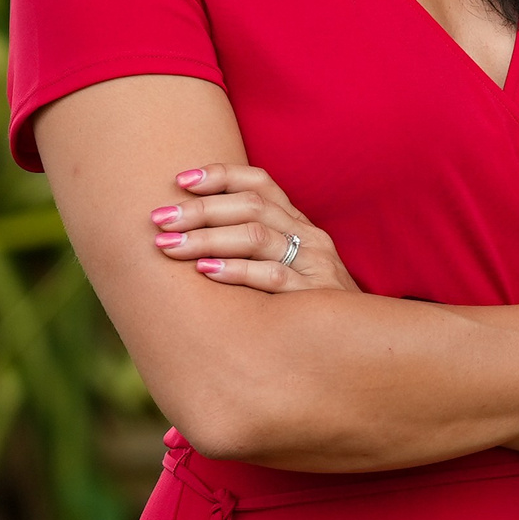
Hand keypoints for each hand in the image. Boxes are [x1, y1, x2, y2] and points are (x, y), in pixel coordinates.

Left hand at [149, 164, 360, 293]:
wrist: (360, 343)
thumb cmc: (308, 304)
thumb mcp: (287, 265)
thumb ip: (250, 246)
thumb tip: (187, 233)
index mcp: (298, 222)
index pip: (259, 182)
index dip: (219, 175)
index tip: (179, 180)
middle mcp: (308, 235)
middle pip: (250, 205)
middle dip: (199, 209)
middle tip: (158, 219)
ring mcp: (314, 264)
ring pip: (256, 236)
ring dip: (206, 237)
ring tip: (168, 245)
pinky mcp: (316, 296)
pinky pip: (273, 277)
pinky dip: (236, 271)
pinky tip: (204, 272)